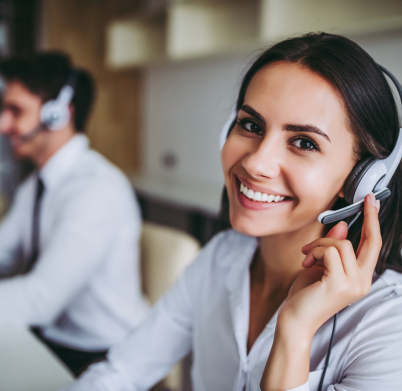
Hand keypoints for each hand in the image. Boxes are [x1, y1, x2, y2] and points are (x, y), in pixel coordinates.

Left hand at [278, 193, 381, 336]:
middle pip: (371, 242)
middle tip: (365, 200)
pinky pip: (330, 252)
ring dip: (319, 245)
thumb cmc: (305, 294)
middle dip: (369, 217)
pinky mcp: (340, 284)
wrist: (294, 318)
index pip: (373, 247)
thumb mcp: (320, 266)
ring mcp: (354, 284)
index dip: (374, 223)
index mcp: (360, 278)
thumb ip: (332, 248)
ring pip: (342, 244)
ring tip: (306, 256)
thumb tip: (343, 226)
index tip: (373, 202)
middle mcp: (362, 282)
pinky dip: (315, 252)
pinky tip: (306, 264)